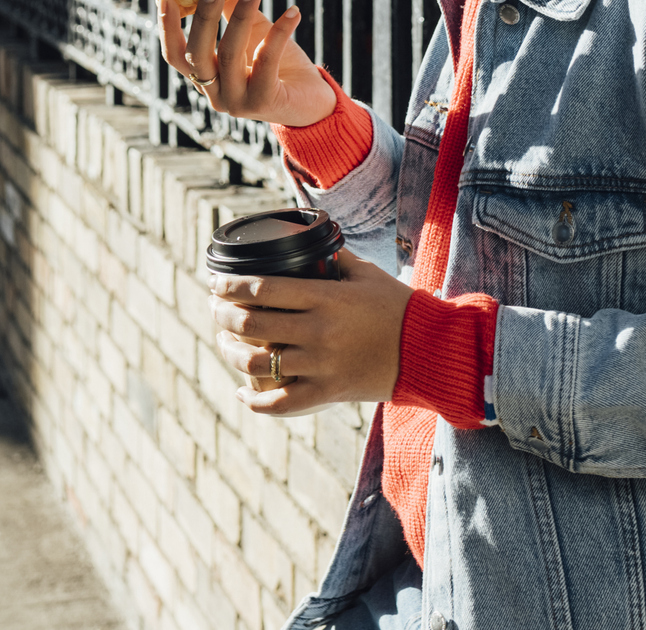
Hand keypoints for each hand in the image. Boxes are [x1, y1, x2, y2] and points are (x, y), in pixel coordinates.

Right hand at [160, 0, 335, 127]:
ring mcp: (237, 102)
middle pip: (196, 55)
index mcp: (205, 77)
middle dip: (203, 17)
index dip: (167, 27)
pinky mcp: (264, 102)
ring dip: (242, 15)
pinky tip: (293, 12)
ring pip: (230, 55)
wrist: (312, 102)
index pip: (174, 55)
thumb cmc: (279, 65)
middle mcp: (215, 93)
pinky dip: (279, 33)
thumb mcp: (252, 34)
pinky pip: (267, 62)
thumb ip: (232, 11)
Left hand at [210, 249, 411, 415]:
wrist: (429, 350)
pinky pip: (281, 403)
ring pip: (257, 364)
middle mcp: (319, 332)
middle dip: (223, 315)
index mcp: (326, 298)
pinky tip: (242, 392)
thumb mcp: (367, 273)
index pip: (263, 289)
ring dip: (230, 352)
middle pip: (252, 325)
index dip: (231, 286)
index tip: (217, 282)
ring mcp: (321, 366)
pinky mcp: (328, 393)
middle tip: (216, 307)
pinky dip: (255, 401)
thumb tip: (309, 241)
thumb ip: (334, 258)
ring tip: (224, 342)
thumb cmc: (398, 307)